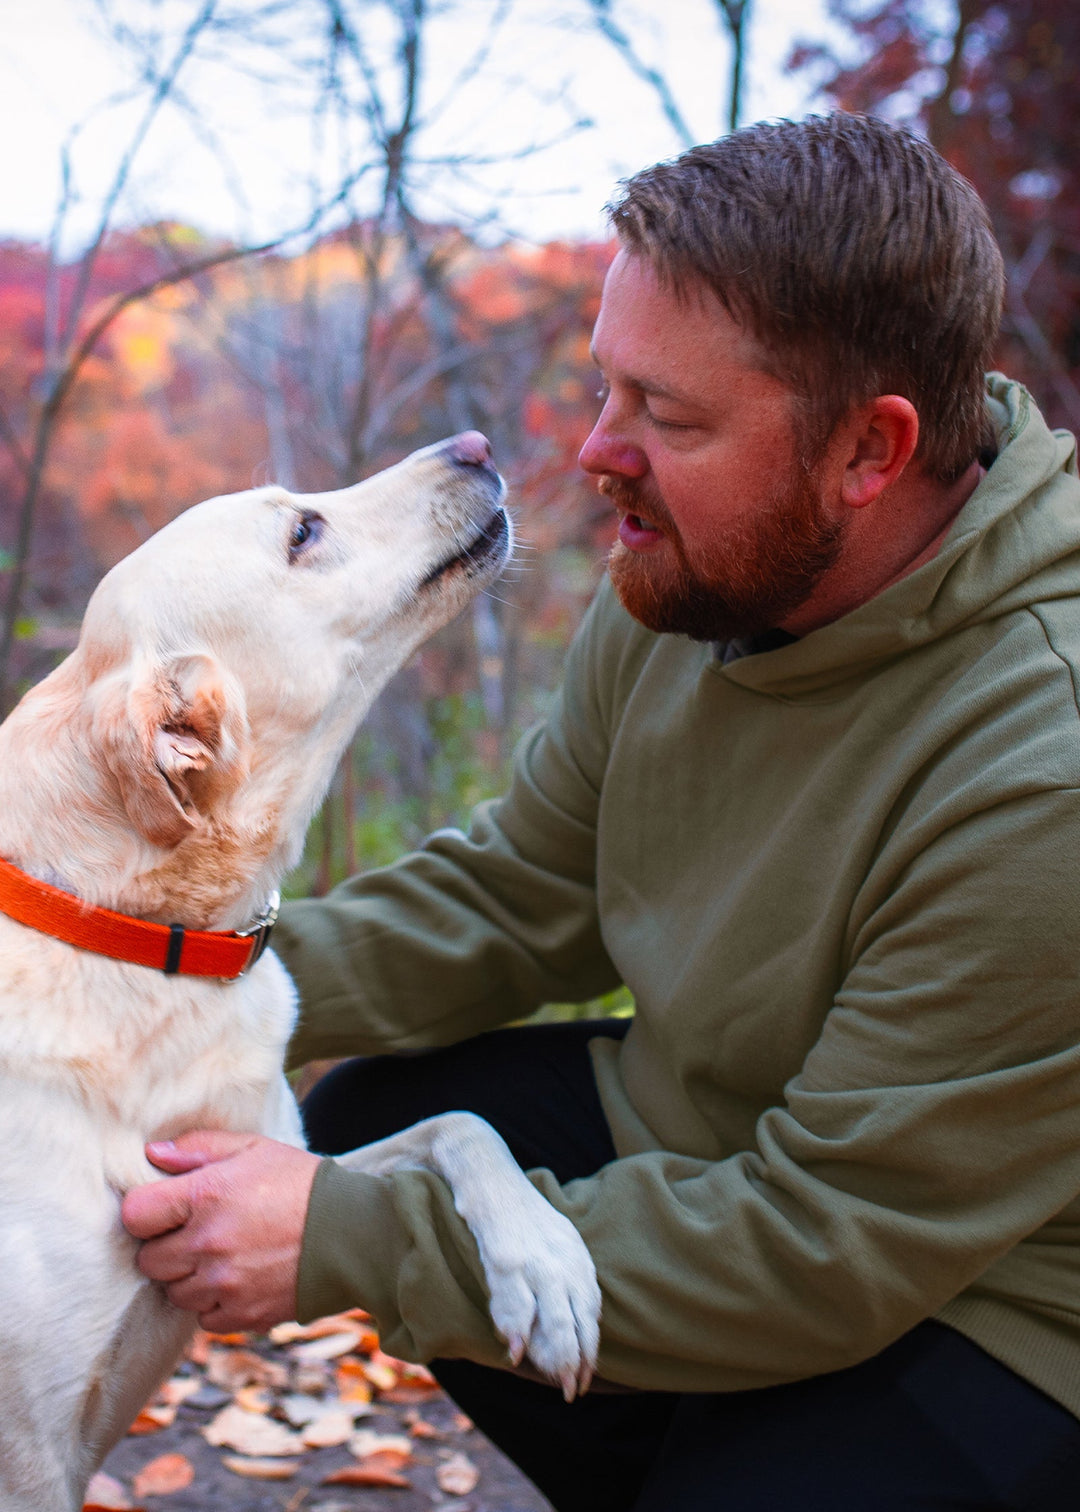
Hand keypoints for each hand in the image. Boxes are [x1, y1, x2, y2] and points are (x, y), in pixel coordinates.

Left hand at [121, 1130, 321, 1331]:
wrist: (353, 1232)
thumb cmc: (301, 1183)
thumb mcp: (253, 1148)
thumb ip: (199, 1147)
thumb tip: (152, 1153)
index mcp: (206, 1196)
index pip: (135, 1216)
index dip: (146, 1212)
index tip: (165, 1210)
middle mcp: (207, 1244)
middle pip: (148, 1261)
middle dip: (166, 1247)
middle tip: (196, 1233)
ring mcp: (223, 1284)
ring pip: (174, 1293)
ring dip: (189, 1278)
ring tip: (221, 1256)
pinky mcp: (242, 1314)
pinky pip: (204, 1318)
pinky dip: (214, 1304)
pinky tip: (238, 1280)